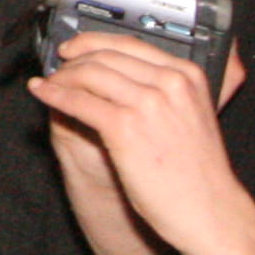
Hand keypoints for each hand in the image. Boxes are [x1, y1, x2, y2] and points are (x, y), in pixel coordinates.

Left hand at [28, 28, 249, 254]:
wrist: (210, 212)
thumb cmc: (200, 174)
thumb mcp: (193, 115)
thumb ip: (166, 91)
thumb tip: (118, 73)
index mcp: (188, 75)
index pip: (130, 44)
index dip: (94, 42)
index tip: (77, 47)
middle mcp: (170, 83)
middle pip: (106, 56)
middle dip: (74, 60)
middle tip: (57, 67)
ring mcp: (147, 103)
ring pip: (89, 74)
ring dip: (61, 77)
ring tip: (48, 84)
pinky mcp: (125, 127)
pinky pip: (79, 102)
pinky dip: (55, 95)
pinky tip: (43, 94)